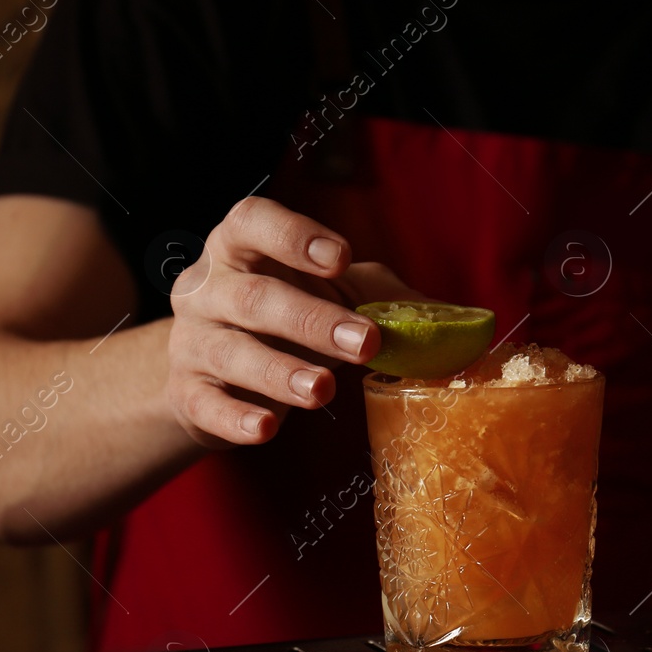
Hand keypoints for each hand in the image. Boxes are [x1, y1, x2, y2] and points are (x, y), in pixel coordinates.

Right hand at [166, 196, 423, 447]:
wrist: (211, 373)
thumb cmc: (284, 319)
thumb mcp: (335, 294)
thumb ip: (387, 300)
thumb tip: (465, 323)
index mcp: (239, 248)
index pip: (251, 222)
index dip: (293, 235)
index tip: (340, 256)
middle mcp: (207, 288)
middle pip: (254, 297)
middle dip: (312, 320)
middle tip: (366, 343)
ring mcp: (192, 342)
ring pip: (231, 352)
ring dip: (279, 371)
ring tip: (323, 391)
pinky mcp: (186, 394)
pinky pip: (207, 405)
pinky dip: (236, 418)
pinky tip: (267, 429)